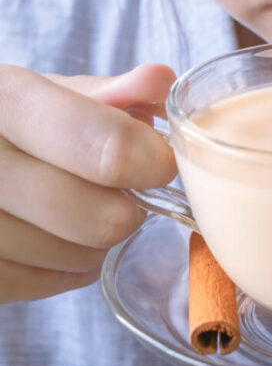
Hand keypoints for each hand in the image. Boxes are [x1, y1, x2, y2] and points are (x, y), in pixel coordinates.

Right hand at [0, 64, 176, 302]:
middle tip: (119, 193)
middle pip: (101, 219)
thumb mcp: (50, 95)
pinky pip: (48, 284)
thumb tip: (160, 81)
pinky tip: (50, 237)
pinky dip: (63, 267)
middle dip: (126, 209)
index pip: (103, 148)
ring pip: (79, 257)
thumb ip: (109, 92)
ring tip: (75, 211)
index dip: (147, 162)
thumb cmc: (15, 129)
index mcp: (2, 101)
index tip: (161, 164)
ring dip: (95, 242)